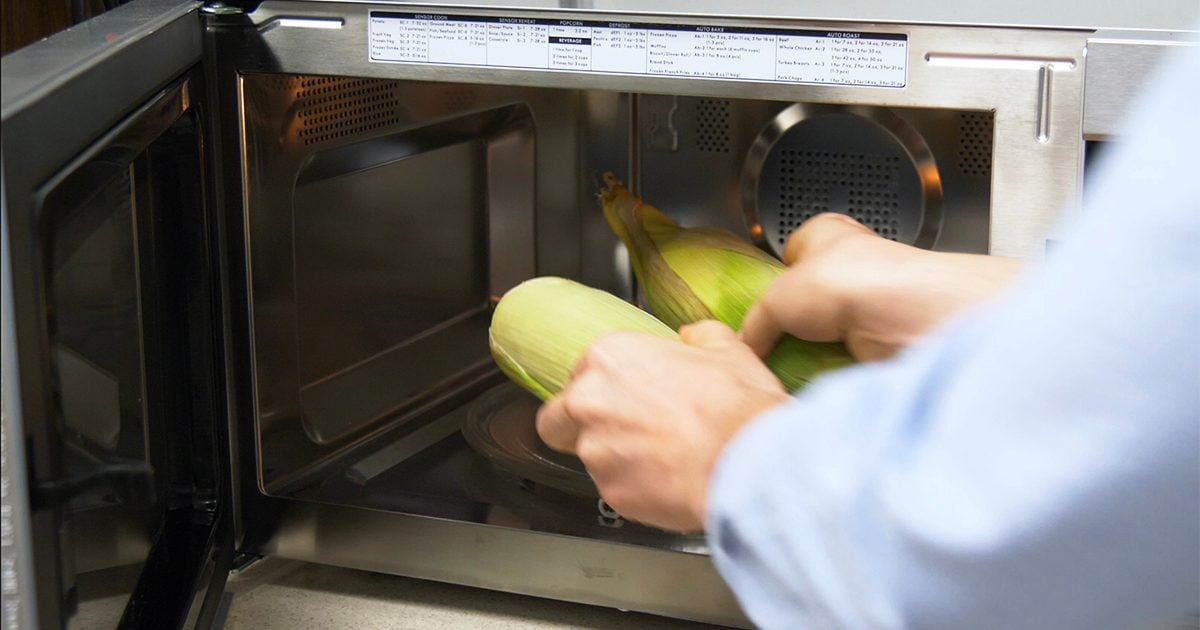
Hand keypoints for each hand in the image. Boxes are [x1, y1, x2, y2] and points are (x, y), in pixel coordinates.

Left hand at [536, 321, 789, 531]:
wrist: (748, 463)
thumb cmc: (736, 407)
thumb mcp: (728, 350)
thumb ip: (701, 337)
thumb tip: (694, 337)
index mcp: (610, 357)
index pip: (579, 374)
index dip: (603, 389)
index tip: (625, 398)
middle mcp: (590, 401)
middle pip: (558, 420)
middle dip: (579, 428)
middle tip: (622, 433)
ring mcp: (596, 451)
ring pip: (588, 458)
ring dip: (615, 460)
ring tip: (659, 462)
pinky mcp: (610, 493)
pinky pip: (615, 490)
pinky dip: (636, 489)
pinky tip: (668, 483)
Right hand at [742, 213, 1024, 360]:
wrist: (899, 318)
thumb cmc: (843, 284)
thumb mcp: (776, 301)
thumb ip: (755, 324)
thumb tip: (746, 347)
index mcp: (827, 234)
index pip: (795, 249)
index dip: (779, 273)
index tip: (762, 299)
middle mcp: (854, 263)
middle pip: (813, 294)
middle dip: (797, 319)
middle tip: (774, 341)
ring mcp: (872, 301)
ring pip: (831, 328)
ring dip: (816, 346)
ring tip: (792, 363)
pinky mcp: (882, 336)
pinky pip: (847, 354)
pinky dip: (834, 366)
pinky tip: (820, 373)